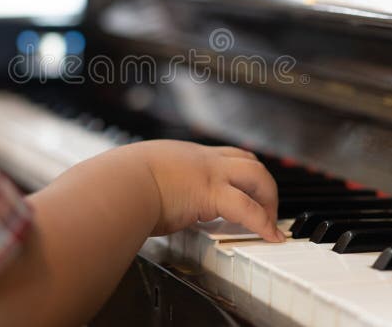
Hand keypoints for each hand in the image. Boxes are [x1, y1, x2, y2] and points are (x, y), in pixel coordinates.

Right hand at [134, 140, 284, 241]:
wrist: (120, 183)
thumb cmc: (120, 183)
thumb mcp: (139, 177)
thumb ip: (148, 185)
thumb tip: (137, 198)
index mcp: (186, 155)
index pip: (225, 156)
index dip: (241, 171)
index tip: (247, 189)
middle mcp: (203, 160)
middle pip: (249, 160)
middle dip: (264, 184)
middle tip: (266, 208)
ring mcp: (210, 174)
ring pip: (257, 175)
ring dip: (269, 200)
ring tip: (271, 224)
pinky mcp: (213, 195)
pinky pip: (249, 208)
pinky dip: (264, 223)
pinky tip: (271, 237)